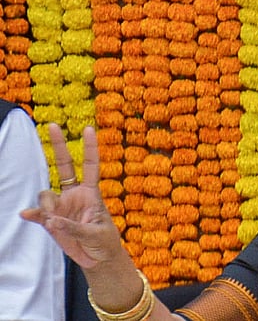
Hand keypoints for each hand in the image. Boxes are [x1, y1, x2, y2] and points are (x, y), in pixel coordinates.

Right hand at [20, 124, 126, 269]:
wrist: (97, 258)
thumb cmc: (104, 241)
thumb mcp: (95, 234)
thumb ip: (73, 227)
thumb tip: (51, 221)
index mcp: (91, 193)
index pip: (90, 165)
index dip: (90, 147)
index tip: (88, 128)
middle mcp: (74, 194)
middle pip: (64, 166)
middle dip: (58, 145)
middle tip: (52, 125)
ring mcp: (60, 206)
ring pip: (45, 194)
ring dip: (47, 207)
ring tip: (56, 224)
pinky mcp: (50, 220)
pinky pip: (37, 213)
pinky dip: (33, 214)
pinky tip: (27, 215)